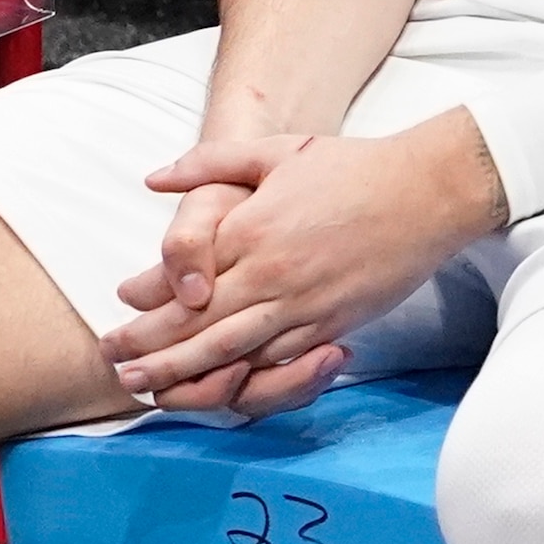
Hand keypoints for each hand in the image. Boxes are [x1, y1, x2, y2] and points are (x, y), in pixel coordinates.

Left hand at [102, 112, 507, 414]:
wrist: (426, 192)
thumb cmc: (350, 167)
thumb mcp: (275, 151)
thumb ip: (209, 163)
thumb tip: (155, 178)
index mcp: (250, 230)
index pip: (184, 277)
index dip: (147, 300)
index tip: (118, 310)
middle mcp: (270, 275)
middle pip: (198, 325)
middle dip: (151, 351)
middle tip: (116, 368)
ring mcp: (303, 306)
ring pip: (232, 353)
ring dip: (186, 375)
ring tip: (150, 391)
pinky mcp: (332, 325)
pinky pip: (280, 363)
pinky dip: (245, 381)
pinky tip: (218, 392)